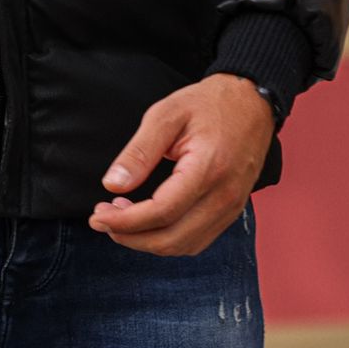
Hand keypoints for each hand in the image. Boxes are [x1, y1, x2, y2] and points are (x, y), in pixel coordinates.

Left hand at [87, 74, 275, 255]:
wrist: (251, 102)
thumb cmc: (209, 103)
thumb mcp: (166, 114)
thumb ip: (139, 152)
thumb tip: (112, 185)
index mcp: (208, 169)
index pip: (162, 212)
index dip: (125, 221)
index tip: (97, 215)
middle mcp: (224, 196)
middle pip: (172, 239)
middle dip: (130, 237)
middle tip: (102, 219)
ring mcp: (231, 208)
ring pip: (184, 245)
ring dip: (147, 241)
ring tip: (121, 217)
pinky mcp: (232, 211)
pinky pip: (198, 240)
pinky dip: (169, 239)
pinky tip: (149, 221)